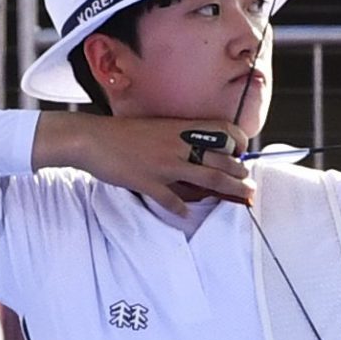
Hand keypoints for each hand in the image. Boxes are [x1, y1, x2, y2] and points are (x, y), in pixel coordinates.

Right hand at [36, 113, 255, 211]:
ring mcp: (164, 165)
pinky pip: (171, 199)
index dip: (238, 142)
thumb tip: (196, 150)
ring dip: (229, 189)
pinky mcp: (148, 182)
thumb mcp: (156, 126)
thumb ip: (177, 137)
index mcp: (180, 129)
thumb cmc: (122, 132)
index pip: (222, 131)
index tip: (241, 153)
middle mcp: (177, 146)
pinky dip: (181, 208)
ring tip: (243, 196)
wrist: (91, 138)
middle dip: (240, 173)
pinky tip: (186, 214)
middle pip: (221, 160)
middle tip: (249, 182)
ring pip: (208, 178)